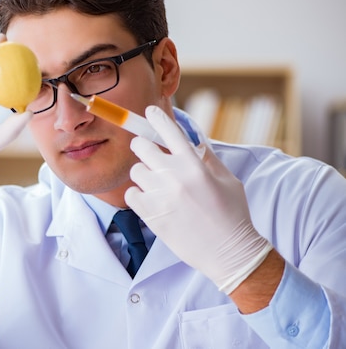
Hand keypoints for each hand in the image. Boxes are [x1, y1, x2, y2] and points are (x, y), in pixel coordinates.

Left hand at [124, 106, 271, 293]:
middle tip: (148, 153)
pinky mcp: (150, 214)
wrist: (230, 252)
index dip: (156, 118)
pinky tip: (151, 200)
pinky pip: (131, 193)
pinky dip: (138, 194)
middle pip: (141, 146)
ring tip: (157, 185)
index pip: (170, 131)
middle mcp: (175, 176)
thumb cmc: (233, 214)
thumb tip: (194, 142)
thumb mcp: (227, 180)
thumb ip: (207, 159)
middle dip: (143, 146)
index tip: (148, 111)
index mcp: (195, 164)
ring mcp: (160, 195)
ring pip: (135, 170)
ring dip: (143, 174)